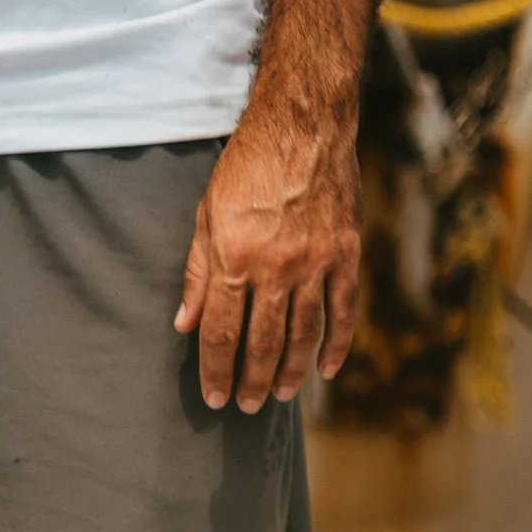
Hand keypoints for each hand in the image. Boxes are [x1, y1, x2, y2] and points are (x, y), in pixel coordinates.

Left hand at [175, 107, 360, 411]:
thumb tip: (184, 323)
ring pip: (304, 335)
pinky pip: (343, 311)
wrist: (303, 126)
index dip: (215, 369)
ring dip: (290, 372)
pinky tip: (327, 369)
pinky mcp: (346, 255)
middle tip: (244, 405)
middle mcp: (275, 267)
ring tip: (277, 395)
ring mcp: (316, 263)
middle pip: (263, 342)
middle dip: (250, 380)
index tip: (212, 397)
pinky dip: (337, 345)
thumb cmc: (247, 165)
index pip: (221, 331)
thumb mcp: (206, 214)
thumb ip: (197, 272)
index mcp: (234, 257)